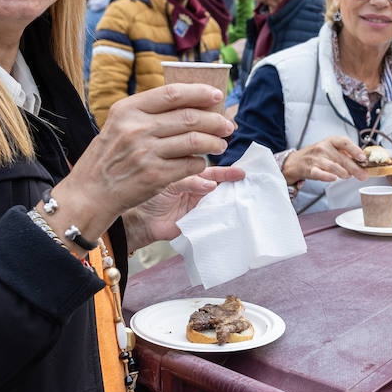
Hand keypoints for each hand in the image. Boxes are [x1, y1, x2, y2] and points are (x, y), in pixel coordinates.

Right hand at [57, 83, 233, 239]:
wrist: (90, 193)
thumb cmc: (108, 157)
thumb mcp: (119, 125)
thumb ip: (148, 113)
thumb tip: (191, 103)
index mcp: (127, 110)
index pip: (172, 93)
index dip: (199, 92)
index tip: (217, 95)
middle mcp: (136, 129)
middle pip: (189, 117)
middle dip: (215, 121)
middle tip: (228, 125)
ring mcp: (146, 153)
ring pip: (195, 141)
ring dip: (215, 142)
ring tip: (222, 144)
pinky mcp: (155, 176)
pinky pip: (190, 164)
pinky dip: (201, 163)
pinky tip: (202, 162)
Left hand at [124, 165, 245, 249]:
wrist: (141, 221)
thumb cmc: (150, 196)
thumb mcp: (169, 182)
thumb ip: (188, 181)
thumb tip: (211, 184)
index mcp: (191, 175)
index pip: (213, 171)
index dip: (227, 171)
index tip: (241, 171)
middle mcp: (199, 189)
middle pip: (221, 185)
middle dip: (235, 184)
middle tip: (250, 183)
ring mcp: (200, 205)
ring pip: (221, 200)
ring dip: (232, 199)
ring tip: (246, 198)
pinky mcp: (199, 220)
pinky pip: (215, 216)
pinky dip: (224, 215)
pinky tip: (234, 212)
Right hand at [282, 135, 366, 184]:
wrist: (297, 161)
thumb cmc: (318, 155)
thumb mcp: (331, 149)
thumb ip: (345, 154)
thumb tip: (362, 162)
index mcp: (331, 141)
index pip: (344, 142)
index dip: (355, 150)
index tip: (363, 158)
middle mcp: (323, 148)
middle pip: (342, 158)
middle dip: (355, 168)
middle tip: (363, 175)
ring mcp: (316, 158)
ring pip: (332, 166)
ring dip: (343, 173)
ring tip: (348, 176)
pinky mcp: (310, 169)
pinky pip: (319, 173)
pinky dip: (327, 176)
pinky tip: (334, 178)